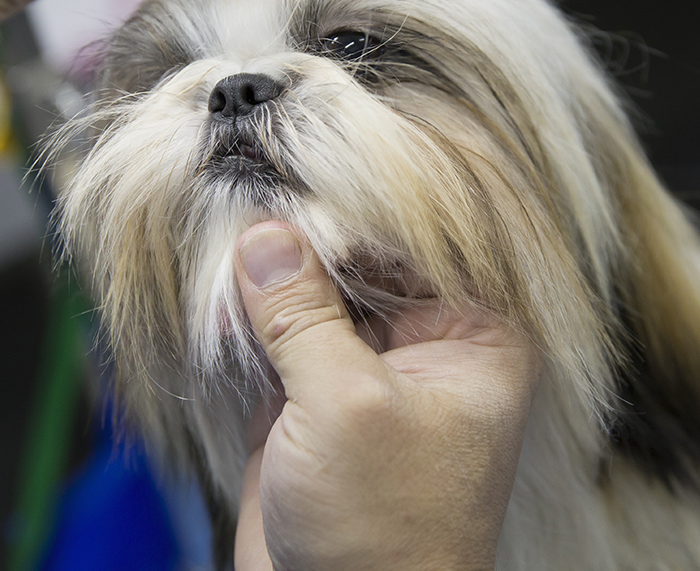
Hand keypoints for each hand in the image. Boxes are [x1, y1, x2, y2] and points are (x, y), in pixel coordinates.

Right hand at [233, 222, 541, 570]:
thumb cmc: (383, 532)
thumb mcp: (345, 406)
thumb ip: (302, 313)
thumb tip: (264, 235)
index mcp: (476, 338)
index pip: (424, 241)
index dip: (363, 204)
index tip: (304, 167)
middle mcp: (430, 345)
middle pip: (368, 260)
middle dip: (310, 234)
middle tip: (253, 193)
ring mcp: (369, 368)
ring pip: (319, 291)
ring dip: (273, 270)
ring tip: (232, 233)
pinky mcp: (316, 394)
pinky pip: (284, 331)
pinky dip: (251, 312)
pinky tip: (223, 286)